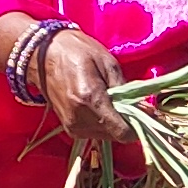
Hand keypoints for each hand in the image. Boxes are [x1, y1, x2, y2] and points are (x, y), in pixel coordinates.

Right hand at [0, 13, 130, 157]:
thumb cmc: (76, 51)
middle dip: (127, 123)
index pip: (122, 132)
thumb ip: (126, 89)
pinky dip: (103, 124)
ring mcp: (72, 126)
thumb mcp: (107, 62)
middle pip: (116, 136)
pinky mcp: (69, 129)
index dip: (138, 126)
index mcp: (90, 99)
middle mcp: (79, 119)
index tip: (146, 115)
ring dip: (115, 123)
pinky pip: (95, 133)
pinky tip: (101, 106)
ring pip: (107, 136)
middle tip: (130, 103)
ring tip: (112, 101)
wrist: (41, 55)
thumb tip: (144, 109)